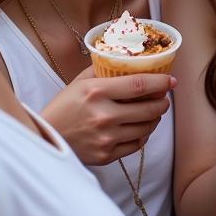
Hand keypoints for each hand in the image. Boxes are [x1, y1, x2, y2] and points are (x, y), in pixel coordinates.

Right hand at [41, 66, 173, 164]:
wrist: (44, 138)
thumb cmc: (63, 107)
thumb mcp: (80, 82)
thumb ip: (104, 70)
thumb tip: (129, 60)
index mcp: (97, 92)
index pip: (140, 85)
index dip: (161, 83)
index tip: (171, 81)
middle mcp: (103, 115)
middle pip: (149, 109)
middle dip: (163, 102)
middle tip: (164, 98)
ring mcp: (106, 138)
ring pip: (146, 128)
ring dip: (155, 119)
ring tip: (153, 112)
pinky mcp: (106, 155)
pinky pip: (136, 145)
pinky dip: (143, 136)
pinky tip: (140, 128)